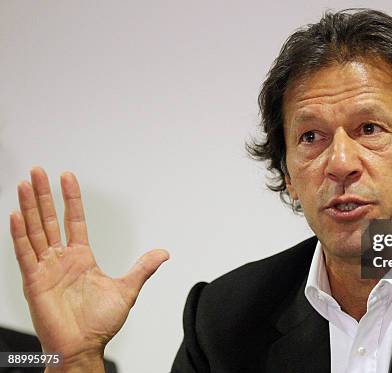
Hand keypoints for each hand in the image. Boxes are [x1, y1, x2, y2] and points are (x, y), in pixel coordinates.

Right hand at [9, 167, 168, 368]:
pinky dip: (20, 234)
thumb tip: (163, 253)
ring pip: (35, 231)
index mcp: (81, 258)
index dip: (71, 199)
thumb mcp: (127, 290)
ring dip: (29, 207)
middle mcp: (61, 260)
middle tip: (40, 171)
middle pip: (50, 220)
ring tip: (26, 184)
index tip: (67, 177)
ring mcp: (46, 269)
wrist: (84, 348)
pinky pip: (25, 254)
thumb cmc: (100, 324)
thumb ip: (143, 268)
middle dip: (45, 195)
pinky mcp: (34, 282)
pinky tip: (16, 215)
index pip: (74, 220)